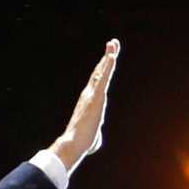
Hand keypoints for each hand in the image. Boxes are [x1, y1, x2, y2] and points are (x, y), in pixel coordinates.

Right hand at [50, 39, 120, 171]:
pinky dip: (108, 67)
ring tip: (113, 44)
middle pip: (100, 72)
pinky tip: (112, 56)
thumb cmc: (82, 143)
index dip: (103, 69)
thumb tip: (94, 143)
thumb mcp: (93, 137)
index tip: (108, 57)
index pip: (98, 82)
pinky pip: (104, 78)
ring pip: (102, 72)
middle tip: (112, 44)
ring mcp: (92, 95)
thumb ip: (95, 134)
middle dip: (107, 57)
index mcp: (89, 102)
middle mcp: (89, 94)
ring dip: (108, 57)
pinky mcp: (96, 97)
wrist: (74, 144)